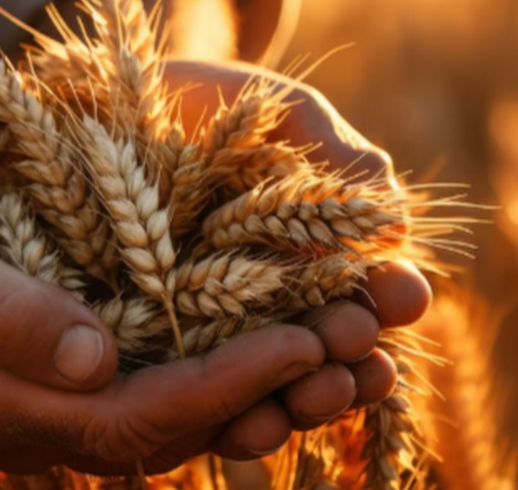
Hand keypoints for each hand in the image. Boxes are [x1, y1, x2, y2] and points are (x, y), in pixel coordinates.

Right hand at [0, 157, 415, 474]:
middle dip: (268, 393)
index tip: (298, 342)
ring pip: (183, 410)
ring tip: (351, 350)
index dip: (218, 386)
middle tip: (354, 347)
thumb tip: (92, 359)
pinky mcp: (74, 363)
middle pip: (176, 426)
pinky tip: (287, 335)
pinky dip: (230, 362)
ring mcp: (60, 395)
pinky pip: (166, 376)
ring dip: (268, 386)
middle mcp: (41, 419)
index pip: (131, 418)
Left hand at [166, 59, 431, 428]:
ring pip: (265, 374)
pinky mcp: (155, 334)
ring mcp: (211, 316)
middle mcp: (268, 289)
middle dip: (346, 352)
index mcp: (309, 244)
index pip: (363, 282)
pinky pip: (194, 383)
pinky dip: (224, 405)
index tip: (405, 293)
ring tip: (311, 396)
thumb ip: (333, 151)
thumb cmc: (206, 98)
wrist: (112, 95)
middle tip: (356, 355)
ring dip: (298, 395)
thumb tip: (398, 222)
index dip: (389, 293)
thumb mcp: (277, 110)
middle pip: (321, 339)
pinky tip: (243, 421)